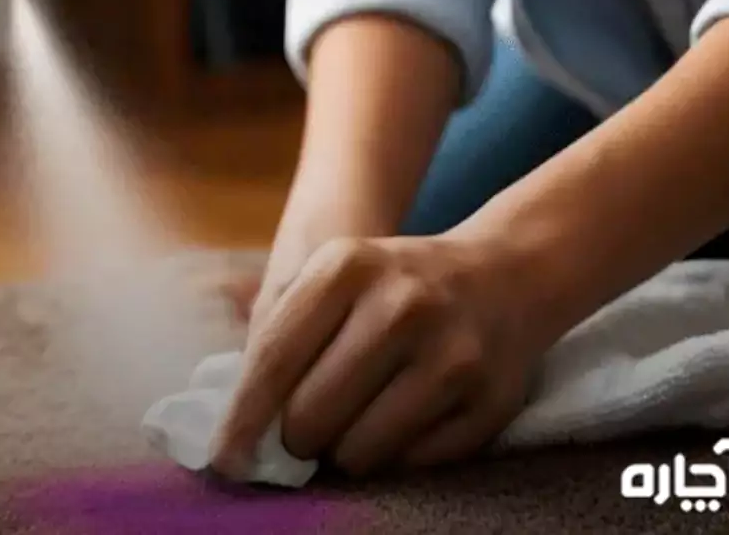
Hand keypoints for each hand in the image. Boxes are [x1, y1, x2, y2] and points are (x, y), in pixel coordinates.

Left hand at [211, 235, 547, 478]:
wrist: (504, 275)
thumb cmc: (393, 283)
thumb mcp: (332, 273)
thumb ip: (278, 331)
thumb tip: (236, 417)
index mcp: (347, 266)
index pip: (274, 358)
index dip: (242, 418)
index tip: (223, 458)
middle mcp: (401, 306)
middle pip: (311, 415)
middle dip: (295, 439)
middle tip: (303, 431)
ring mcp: (451, 354)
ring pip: (359, 451)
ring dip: (343, 453)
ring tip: (354, 422)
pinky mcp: (491, 399)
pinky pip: (412, 463)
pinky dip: (393, 457)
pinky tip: (401, 420)